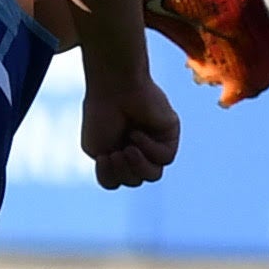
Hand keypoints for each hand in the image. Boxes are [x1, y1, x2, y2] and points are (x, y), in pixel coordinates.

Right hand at [80, 64, 180, 190]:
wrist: (114, 87)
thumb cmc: (102, 114)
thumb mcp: (97, 151)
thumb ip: (114, 172)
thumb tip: (138, 178)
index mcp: (118, 152)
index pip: (118, 181)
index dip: (109, 176)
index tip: (102, 157)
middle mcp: (138, 149)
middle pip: (136, 180)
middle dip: (123, 172)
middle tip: (114, 153)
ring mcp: (155, 142)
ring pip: (153, 175)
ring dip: (137, 166)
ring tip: (128, 149)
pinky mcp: (170, 134)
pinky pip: (165, 157)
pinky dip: (149, 148)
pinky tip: (139, 132)